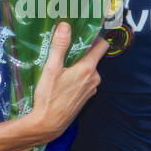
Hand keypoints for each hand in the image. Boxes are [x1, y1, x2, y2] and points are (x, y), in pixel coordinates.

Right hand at [28, 22, 106, 139]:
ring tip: (61, 65)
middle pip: (92, 57)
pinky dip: (76, 77)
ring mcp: (91, 89)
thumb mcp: (51, 68)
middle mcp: (94, 78)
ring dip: (78, 66)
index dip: (95, 37)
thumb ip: (60, 46)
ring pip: (88, 70)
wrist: (48, 124)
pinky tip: (62, 80)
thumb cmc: (49, 97)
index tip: (84, 32)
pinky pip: (84, 81)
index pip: (102, 46)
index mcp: (88, 69)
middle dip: (81, 52)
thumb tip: (66, 26)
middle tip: (65, 48)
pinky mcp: (86, 98)